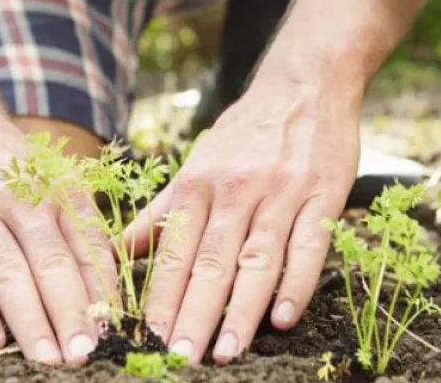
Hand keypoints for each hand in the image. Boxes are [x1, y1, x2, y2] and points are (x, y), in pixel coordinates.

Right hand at [0, 114, 116, 364]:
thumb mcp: (55, 182)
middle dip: (71, 313)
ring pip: (9, 271)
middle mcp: (23, 200)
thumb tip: (106, 292)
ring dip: (30, 319)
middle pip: (53, 263)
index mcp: (60, 190)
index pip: (88, 245)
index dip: (102, 290)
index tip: (113, 329)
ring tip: (47, 357)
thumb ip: (78, 228)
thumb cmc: (14, 167)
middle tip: (84, 353)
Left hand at [122, 81, 360, 363]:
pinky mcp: (323, 195)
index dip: (162, 297)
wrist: (305, 84)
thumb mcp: (197, 164)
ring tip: (226, 352)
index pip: (175, 250)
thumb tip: (117, 250)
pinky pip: (309, 245)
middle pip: (211, 260)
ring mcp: (281, 193)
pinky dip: (296, 283)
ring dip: (241, 309)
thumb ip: (162, 211)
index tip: (148, 339)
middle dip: (194, 313)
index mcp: (199, 184)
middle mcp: (235, 189)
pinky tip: (284, 317)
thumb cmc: (246, 132)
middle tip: (180, 358)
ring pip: (257, 258)